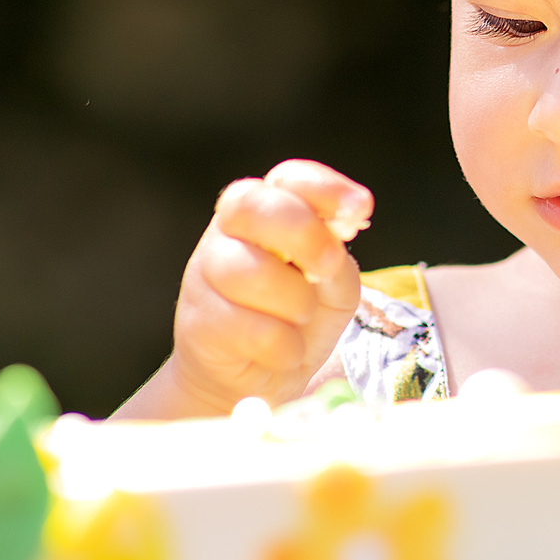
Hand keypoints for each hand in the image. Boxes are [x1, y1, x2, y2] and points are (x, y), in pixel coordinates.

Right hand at [126, 160, 373, 417]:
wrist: (251, 381)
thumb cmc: (295, 319)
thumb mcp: (332, 287)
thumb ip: (336, 261)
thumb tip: (334, 245)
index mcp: (267, 211)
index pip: (288, 178)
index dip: (325, 187)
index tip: (362, 208)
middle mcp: (229, 232)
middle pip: (256, 207)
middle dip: (305, 234)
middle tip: (330, 267)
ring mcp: (206, 274)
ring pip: (252, 272)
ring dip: (296, 303)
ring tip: (300, 320)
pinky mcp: (197, 323)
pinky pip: (250, 330)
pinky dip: (283, 348)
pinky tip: (283, 352)